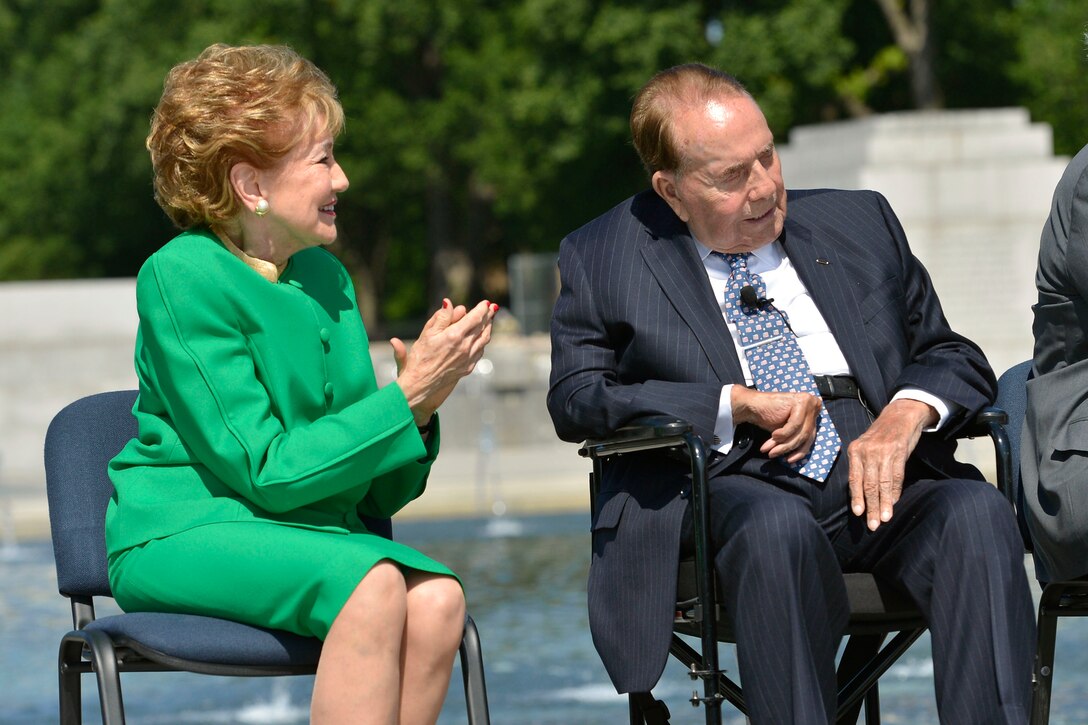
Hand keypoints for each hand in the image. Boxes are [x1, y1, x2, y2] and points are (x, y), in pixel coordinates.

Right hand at [390, 299, 496, 425]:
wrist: (421, 383)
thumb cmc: (420, 357)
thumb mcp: (427, 333)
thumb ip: (440, 317)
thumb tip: (449, 302)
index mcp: (455, 335)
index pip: (475, 318)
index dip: (482, 308)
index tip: (486, 302)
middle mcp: (465, 346)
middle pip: (483, 327)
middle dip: (488, 316)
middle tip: (493, 308)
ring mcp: (468, 358)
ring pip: (484, 340)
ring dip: (488, 328)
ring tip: (490, 321)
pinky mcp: (468, 367)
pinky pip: (480, 351)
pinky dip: (483, 342)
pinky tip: (481, 339)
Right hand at [731, 386, 821, 462]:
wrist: (753, 404)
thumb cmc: (769, 417)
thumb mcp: (787, 432)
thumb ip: (797, 438)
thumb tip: (800, 457)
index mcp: (813, 411)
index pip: (811, 436)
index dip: (800, 451)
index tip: (789, 460)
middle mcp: (814, 405)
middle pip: (806, 435)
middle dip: (788, 448)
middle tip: (774, 455)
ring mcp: (808, 402)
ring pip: (801, 432)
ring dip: (784, 444)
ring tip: (771, 450)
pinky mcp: (800, 402)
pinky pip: (795, 425)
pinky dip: (784, 433)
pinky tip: (773, 435)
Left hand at [847, 398, 936, 530]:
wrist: (900, 415)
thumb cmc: (881, 436)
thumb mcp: (865, 447)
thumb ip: (862, 467)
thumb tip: (861, 494)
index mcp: (855, 451)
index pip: (854, 479)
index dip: (857, 497)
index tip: (859, 513)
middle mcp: (867, 452)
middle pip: (868, 485)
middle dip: (870, 506)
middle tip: (872, 524)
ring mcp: (883, 452)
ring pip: (882, 484)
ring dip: (884, 504)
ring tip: (884, 519)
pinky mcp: (899, 453)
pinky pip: (896, 477)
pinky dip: (895, 492)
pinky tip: (893, 503)